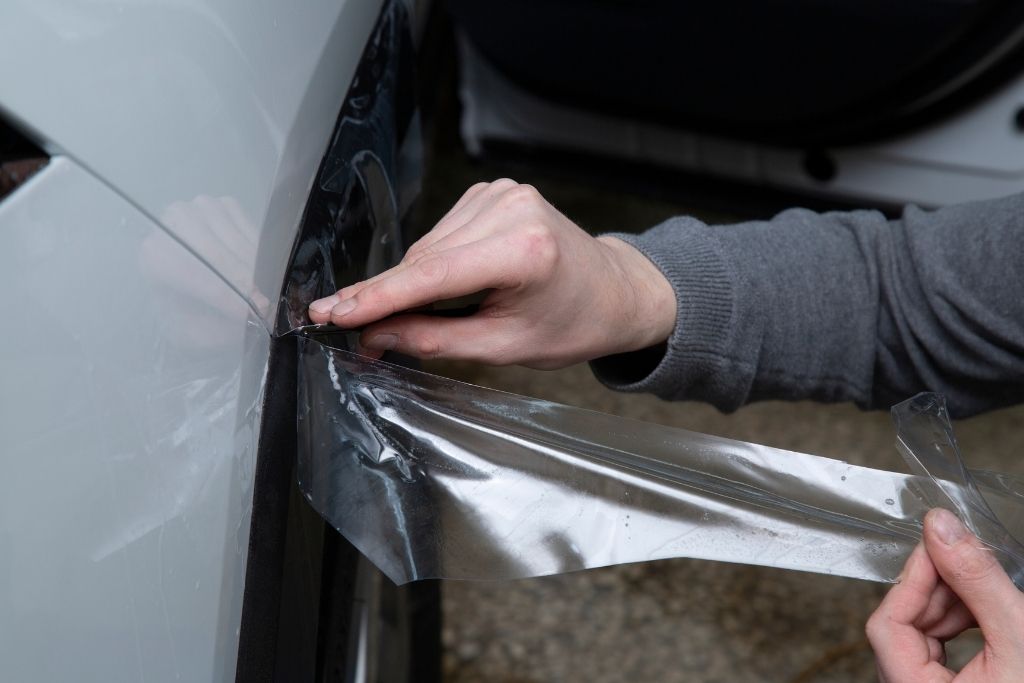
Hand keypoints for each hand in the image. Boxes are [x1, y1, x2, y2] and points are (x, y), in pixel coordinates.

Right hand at [308, 179, 675, 368]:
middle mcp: (511, 209)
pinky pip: (442, 233)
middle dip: (384, 297)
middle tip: (351, 330)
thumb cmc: (573, 323)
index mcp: (524, 251)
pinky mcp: (495, 192)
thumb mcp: (505, 347)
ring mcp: (503, 194)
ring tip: (414, 314)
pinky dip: (431, 262)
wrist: (616, 291)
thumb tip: (375, 337)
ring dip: (410, 281)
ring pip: (427, 246)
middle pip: (423, 260)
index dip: (377, 297)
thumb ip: (435, 340)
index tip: (332, 313)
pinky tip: (447, 284)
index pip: (432, 276)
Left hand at [866, 508, 1023, 681]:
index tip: (937, 547)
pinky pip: (936, 650)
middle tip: (964, 559)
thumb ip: (977, 582)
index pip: (886, 626)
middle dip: (935, 589)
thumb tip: (942, 528)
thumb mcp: (1019, 637)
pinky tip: (983, 611)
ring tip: (983, 587)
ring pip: (919, 635)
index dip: (912, 581)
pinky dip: (957, 624)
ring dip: (949, 604)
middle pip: (901, 627)